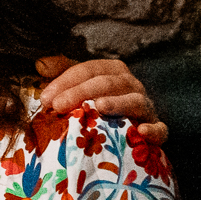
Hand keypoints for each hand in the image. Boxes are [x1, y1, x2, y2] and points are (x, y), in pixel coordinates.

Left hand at [37, 56, 165, 143]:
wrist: (125, 136)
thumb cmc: (95, 109)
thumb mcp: (77, 88)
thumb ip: (61, 73)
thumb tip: (40, 63)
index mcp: (112, 72)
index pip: (89, 70)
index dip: (66, 81)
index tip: (45, 98)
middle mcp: (131, 86)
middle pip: (108, 83)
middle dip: (81, 92)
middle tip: (58, 106)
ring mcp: (146, 107)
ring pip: (135, 101)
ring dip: (118, 103)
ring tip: (99, 106)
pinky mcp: (156, 130)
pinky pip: (160, 129)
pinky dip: (154, 130)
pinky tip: (142, 131)